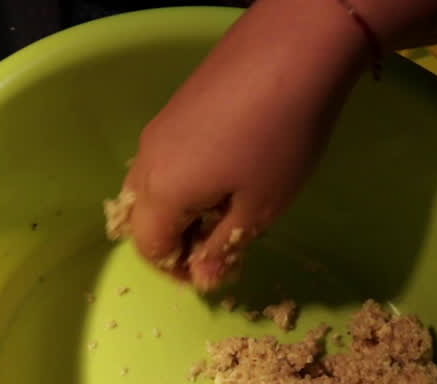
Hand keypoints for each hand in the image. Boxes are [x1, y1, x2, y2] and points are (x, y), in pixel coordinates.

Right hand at [120, 0, 367, 290]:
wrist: (293, 49)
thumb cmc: (279, 140)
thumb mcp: (259, 208)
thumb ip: (223, 248)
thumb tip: (201, 279)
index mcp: (162, 193)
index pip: (149, 249)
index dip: (178, 271)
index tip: (215, 272)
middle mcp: (147, 160)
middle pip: (143, 217)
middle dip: (176, 240)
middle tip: (221, 244)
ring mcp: (159, 128)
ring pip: (154, 185)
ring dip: (181, 209)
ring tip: (229, 208)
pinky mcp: (177, 106)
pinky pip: (166, 157)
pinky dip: (186, 179)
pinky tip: (230, 170)